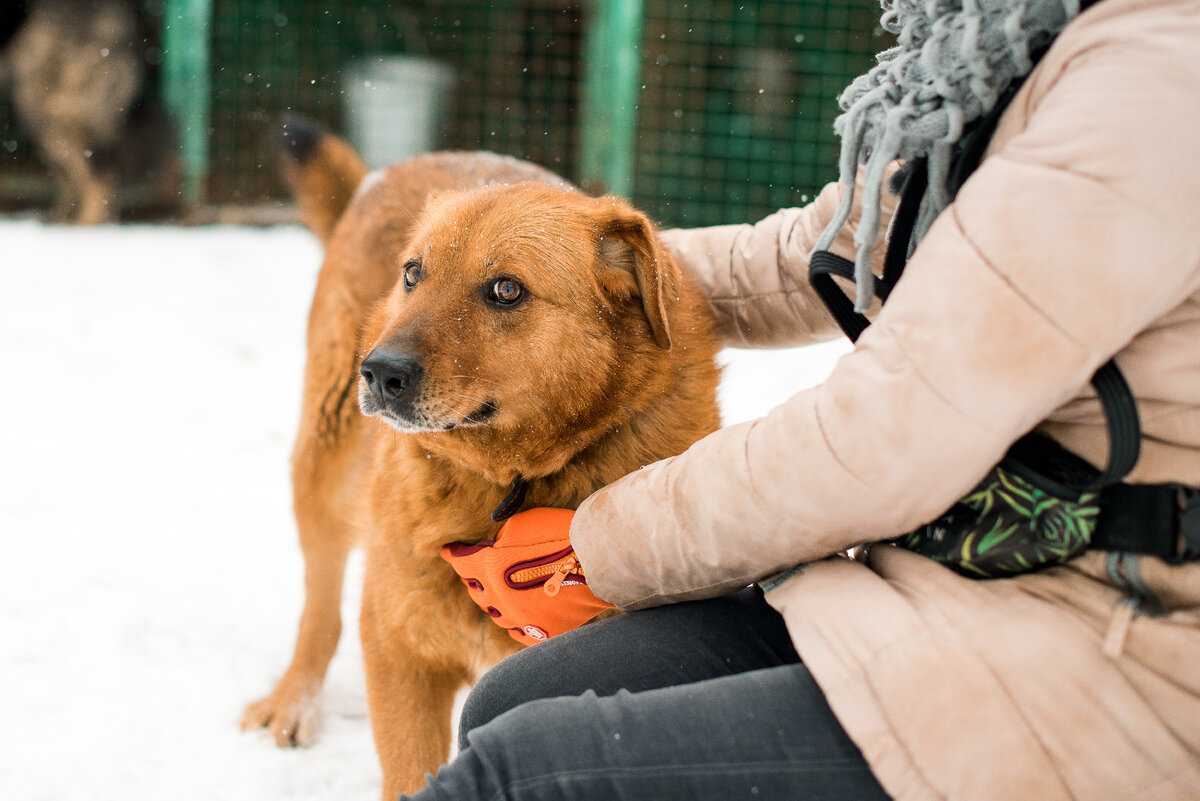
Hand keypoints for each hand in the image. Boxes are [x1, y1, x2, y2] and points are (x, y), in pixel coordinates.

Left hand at [440, 508, 614, 645]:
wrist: (598, 559)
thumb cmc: (561, 533)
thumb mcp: (522, 523)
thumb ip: (499, 537)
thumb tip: (493, 546)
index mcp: (489, 569)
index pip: (462, 562)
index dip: (453, 554)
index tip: (447, 551)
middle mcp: (500, 599)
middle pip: (476, 591)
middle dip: (472, 578)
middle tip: (471, 570)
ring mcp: (522, 620)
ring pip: (496, 614)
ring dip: (493, 601)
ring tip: (494, 592)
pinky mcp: (544, 632)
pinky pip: (520, 633)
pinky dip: (515, 623)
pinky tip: (515, 617)